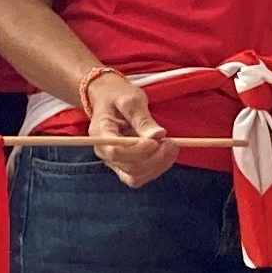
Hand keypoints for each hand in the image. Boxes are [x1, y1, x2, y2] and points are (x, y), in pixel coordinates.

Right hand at [84, 69, 174, 187]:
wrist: (109, 98)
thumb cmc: (118, 95)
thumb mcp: (131, 100)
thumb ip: (143, 119)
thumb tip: (158, 135)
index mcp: (100, 133)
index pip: (115, 152)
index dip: (138, 151)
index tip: (156, 141)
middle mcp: (104, 152)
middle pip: (128, 168)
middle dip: (153, 159)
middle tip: (170, 142)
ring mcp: (114, 162)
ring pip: (136, 177)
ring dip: (157, 166)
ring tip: (171, 147)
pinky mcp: (125, 166)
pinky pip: (140, 176)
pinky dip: (157, 168)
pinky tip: (167, 154)